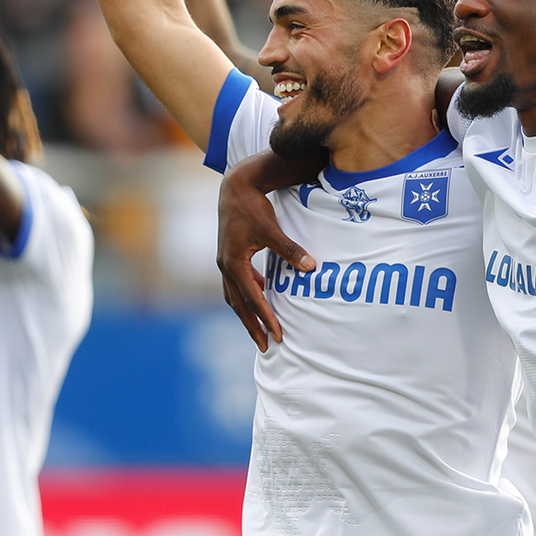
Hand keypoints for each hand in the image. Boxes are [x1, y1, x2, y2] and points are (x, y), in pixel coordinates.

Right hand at [217, 167, 312, 352]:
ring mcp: (224, 262)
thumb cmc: (252, 207)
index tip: (278, 335)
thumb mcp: (272, 229)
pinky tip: (260, 296)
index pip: (252, 298)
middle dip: (252, 327)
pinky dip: (246, 294)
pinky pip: (236, 283)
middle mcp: (225, 266)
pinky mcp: (228, 256)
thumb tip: (311, 267)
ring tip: (259, 329)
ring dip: (246, 313)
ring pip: (234, 296)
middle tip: (265, 347)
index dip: (265, 318)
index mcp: (234, 262)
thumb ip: (290, 250)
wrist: (234, 187)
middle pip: (238, 305)